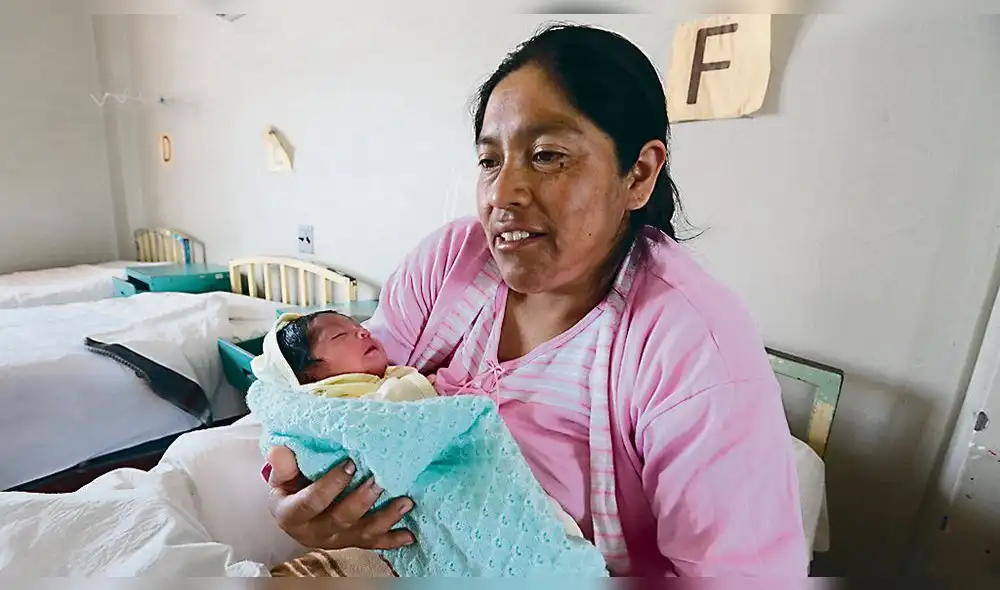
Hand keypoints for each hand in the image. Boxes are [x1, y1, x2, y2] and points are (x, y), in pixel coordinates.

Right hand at [263, 445, 415, 550]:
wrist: (294, 510)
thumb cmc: (290, 487)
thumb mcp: (281, 476)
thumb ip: (283, 466)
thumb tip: (280, 450)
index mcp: (292, 515)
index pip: (311, 503)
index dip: (330, 485)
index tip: (350, 464)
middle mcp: (314, 532)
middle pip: (340, 520)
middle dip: (362, 501)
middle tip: (380, 481)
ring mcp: (336, 540)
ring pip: (362, 533)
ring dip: (386, 518)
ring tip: (405, 502)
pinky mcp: (352, 543)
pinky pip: (373, 544)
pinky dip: (393, 540)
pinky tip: (409, 534)